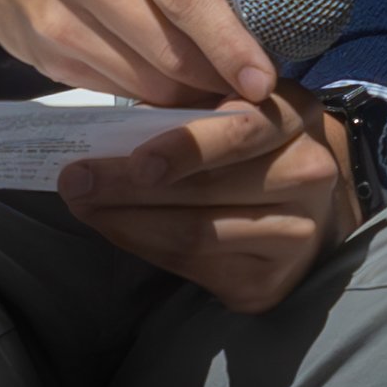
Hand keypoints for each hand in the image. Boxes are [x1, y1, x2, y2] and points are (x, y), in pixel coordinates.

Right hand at [0, 0, 277, 107]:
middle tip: (245, 85)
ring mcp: (52, 16)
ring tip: (209, 85)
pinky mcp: (38, 53)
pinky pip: (108, 86)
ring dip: (183, 93)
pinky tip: (162, 80)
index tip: (263, 79)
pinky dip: (144, 91)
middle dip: (214, 78)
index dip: (229, 44)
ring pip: (139, 79)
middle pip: (165, 50)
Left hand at [57, 87, 358, 313]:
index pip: (239, 132)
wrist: (311, 206)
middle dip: (129, 186)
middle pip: (208, 189)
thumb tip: (111, 129)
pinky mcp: (268, 282)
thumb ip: (182, 107)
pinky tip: (115, 228)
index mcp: (294, 116)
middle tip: (75, 180)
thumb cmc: (248, 142)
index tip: (134, 159)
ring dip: (127, 221)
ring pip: (196, 233)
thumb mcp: (227, 105)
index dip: (184, 147)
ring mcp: (295, 234)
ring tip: (83, 204)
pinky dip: (145, 246)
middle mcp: (306, 174)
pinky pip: (194, 266)